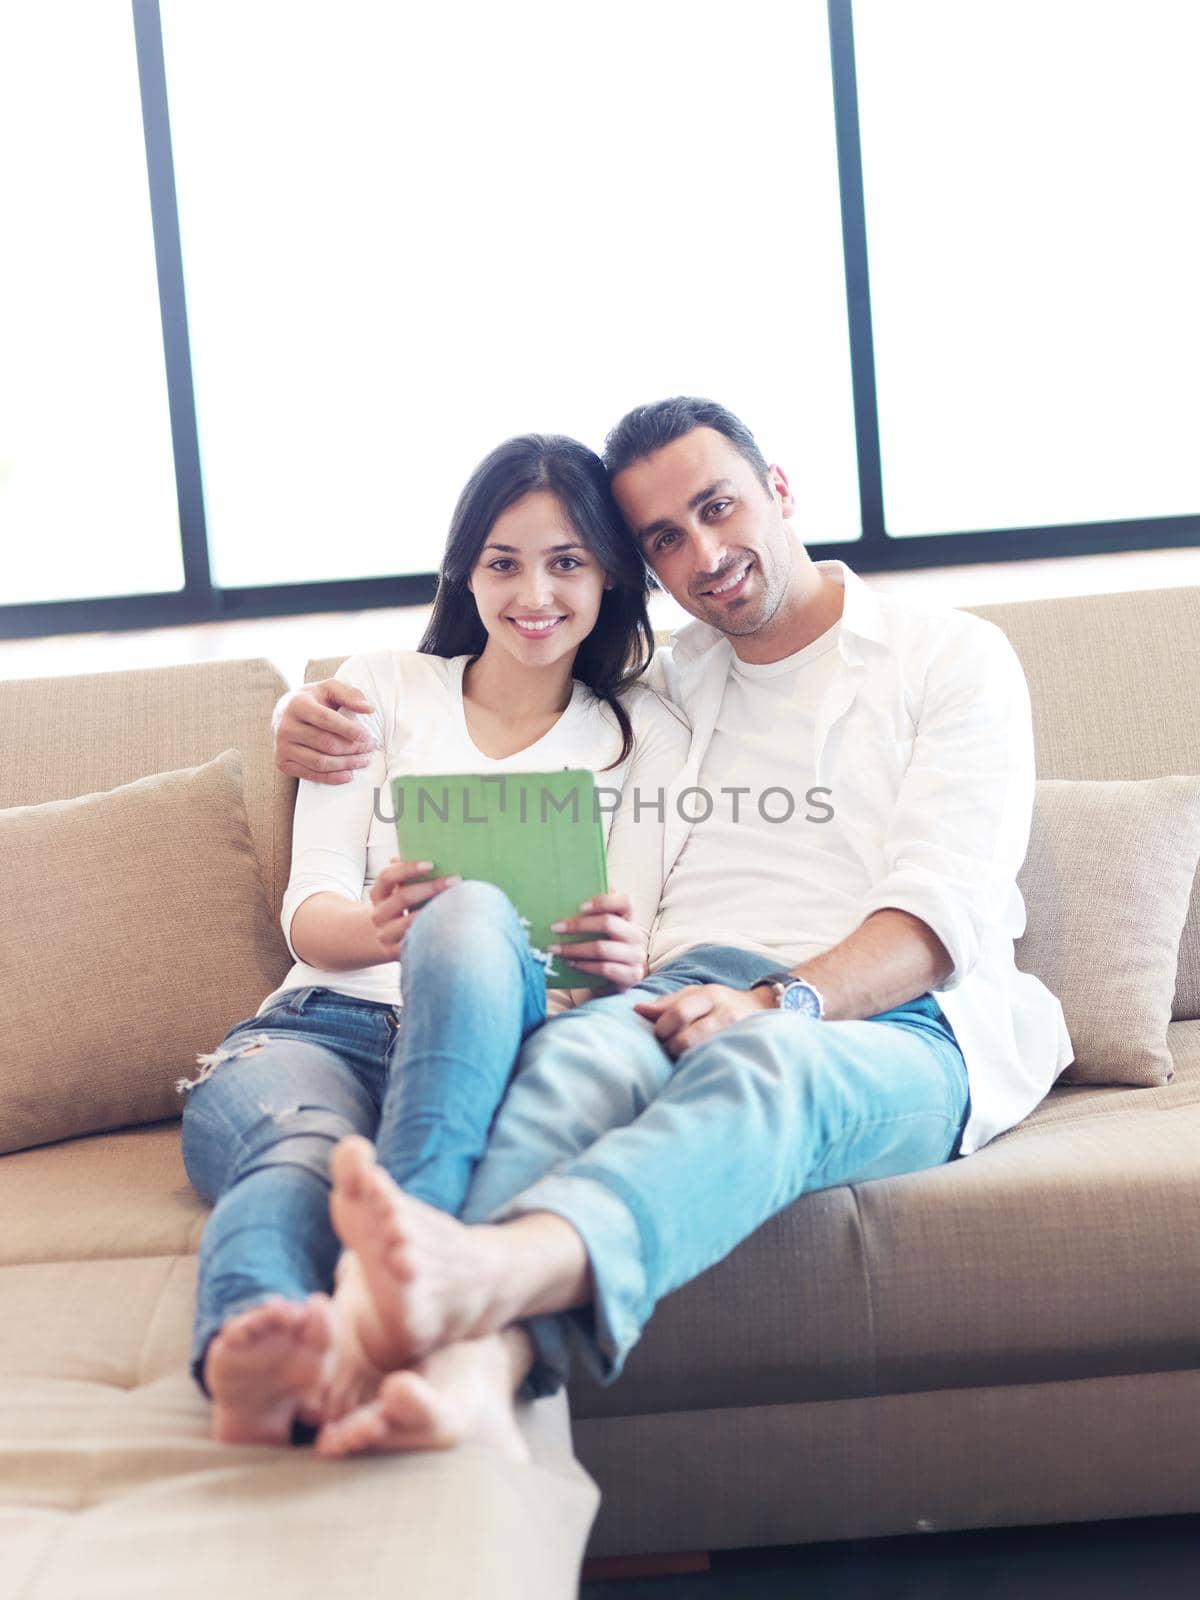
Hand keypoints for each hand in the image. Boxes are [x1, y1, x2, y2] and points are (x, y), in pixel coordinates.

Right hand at [273, 679, 378, 783]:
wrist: (284, 713)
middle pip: (326, 744)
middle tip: (369, 748)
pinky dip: (332, 778)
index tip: (367, 736)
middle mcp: (285, 726)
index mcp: (297, 704)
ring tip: (363, 760)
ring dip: (347, 764)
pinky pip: (311, 775)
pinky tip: (349, 774)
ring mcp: (282, 746)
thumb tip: (369, 709)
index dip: (349, 729)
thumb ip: (350, 694)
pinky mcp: (283, 762)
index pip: (326, 720)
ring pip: (320, 762)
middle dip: (353, 748)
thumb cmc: (313, 700)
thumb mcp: (329, 688)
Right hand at [369, 857, 460, 958]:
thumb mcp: (397, 891)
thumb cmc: (400, 909)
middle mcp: (379, 914)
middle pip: (402, 897)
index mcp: (378, 894)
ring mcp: (386, 935)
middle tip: (456, 880)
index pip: (387, 877)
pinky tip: (452, 926)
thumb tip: (423, 854)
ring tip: (457, 903)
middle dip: (430, 888)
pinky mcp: (397, 953)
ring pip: (410, 921)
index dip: (407, 869)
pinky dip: (433, 933)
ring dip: (435, 911)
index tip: (431, 864)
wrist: (382, 941)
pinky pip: (416, 942)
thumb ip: (407, 875)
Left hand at [548, 891, 647, 991]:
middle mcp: (636, 935)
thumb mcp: (604, 929)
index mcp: (630, 918)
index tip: (579, 906)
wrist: (618, 979)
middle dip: (578, 925)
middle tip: (555, 927)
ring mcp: (635, 957)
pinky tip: (570, 963)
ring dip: (574, 948)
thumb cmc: (607, 946)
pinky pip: (604, 969)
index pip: (626, 901)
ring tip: (555, 949)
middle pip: (609, 924)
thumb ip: (597, 911)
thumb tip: (576, 887)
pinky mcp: (630, 976)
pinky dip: (584, 966)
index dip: (603, 901)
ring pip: (602, 949)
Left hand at [633, 983, 773, 1057]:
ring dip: (683, 1059)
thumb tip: (637, 1009)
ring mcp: (735, 1035)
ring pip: (698, 1055)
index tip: (659, 1034)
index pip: (678, 1013)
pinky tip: (697, 1063)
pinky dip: (699, 1065)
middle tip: (669, 1048)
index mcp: (709, 996)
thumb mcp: (696, 995)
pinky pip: (714, 1062)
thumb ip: (667, 1003)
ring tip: (682, 1056)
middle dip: (671, 1047)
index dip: (662, 1028)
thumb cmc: (720, 1002)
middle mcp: (724, 1014)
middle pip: (686, 1039)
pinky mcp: (742, 1050)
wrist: (762, 1009)